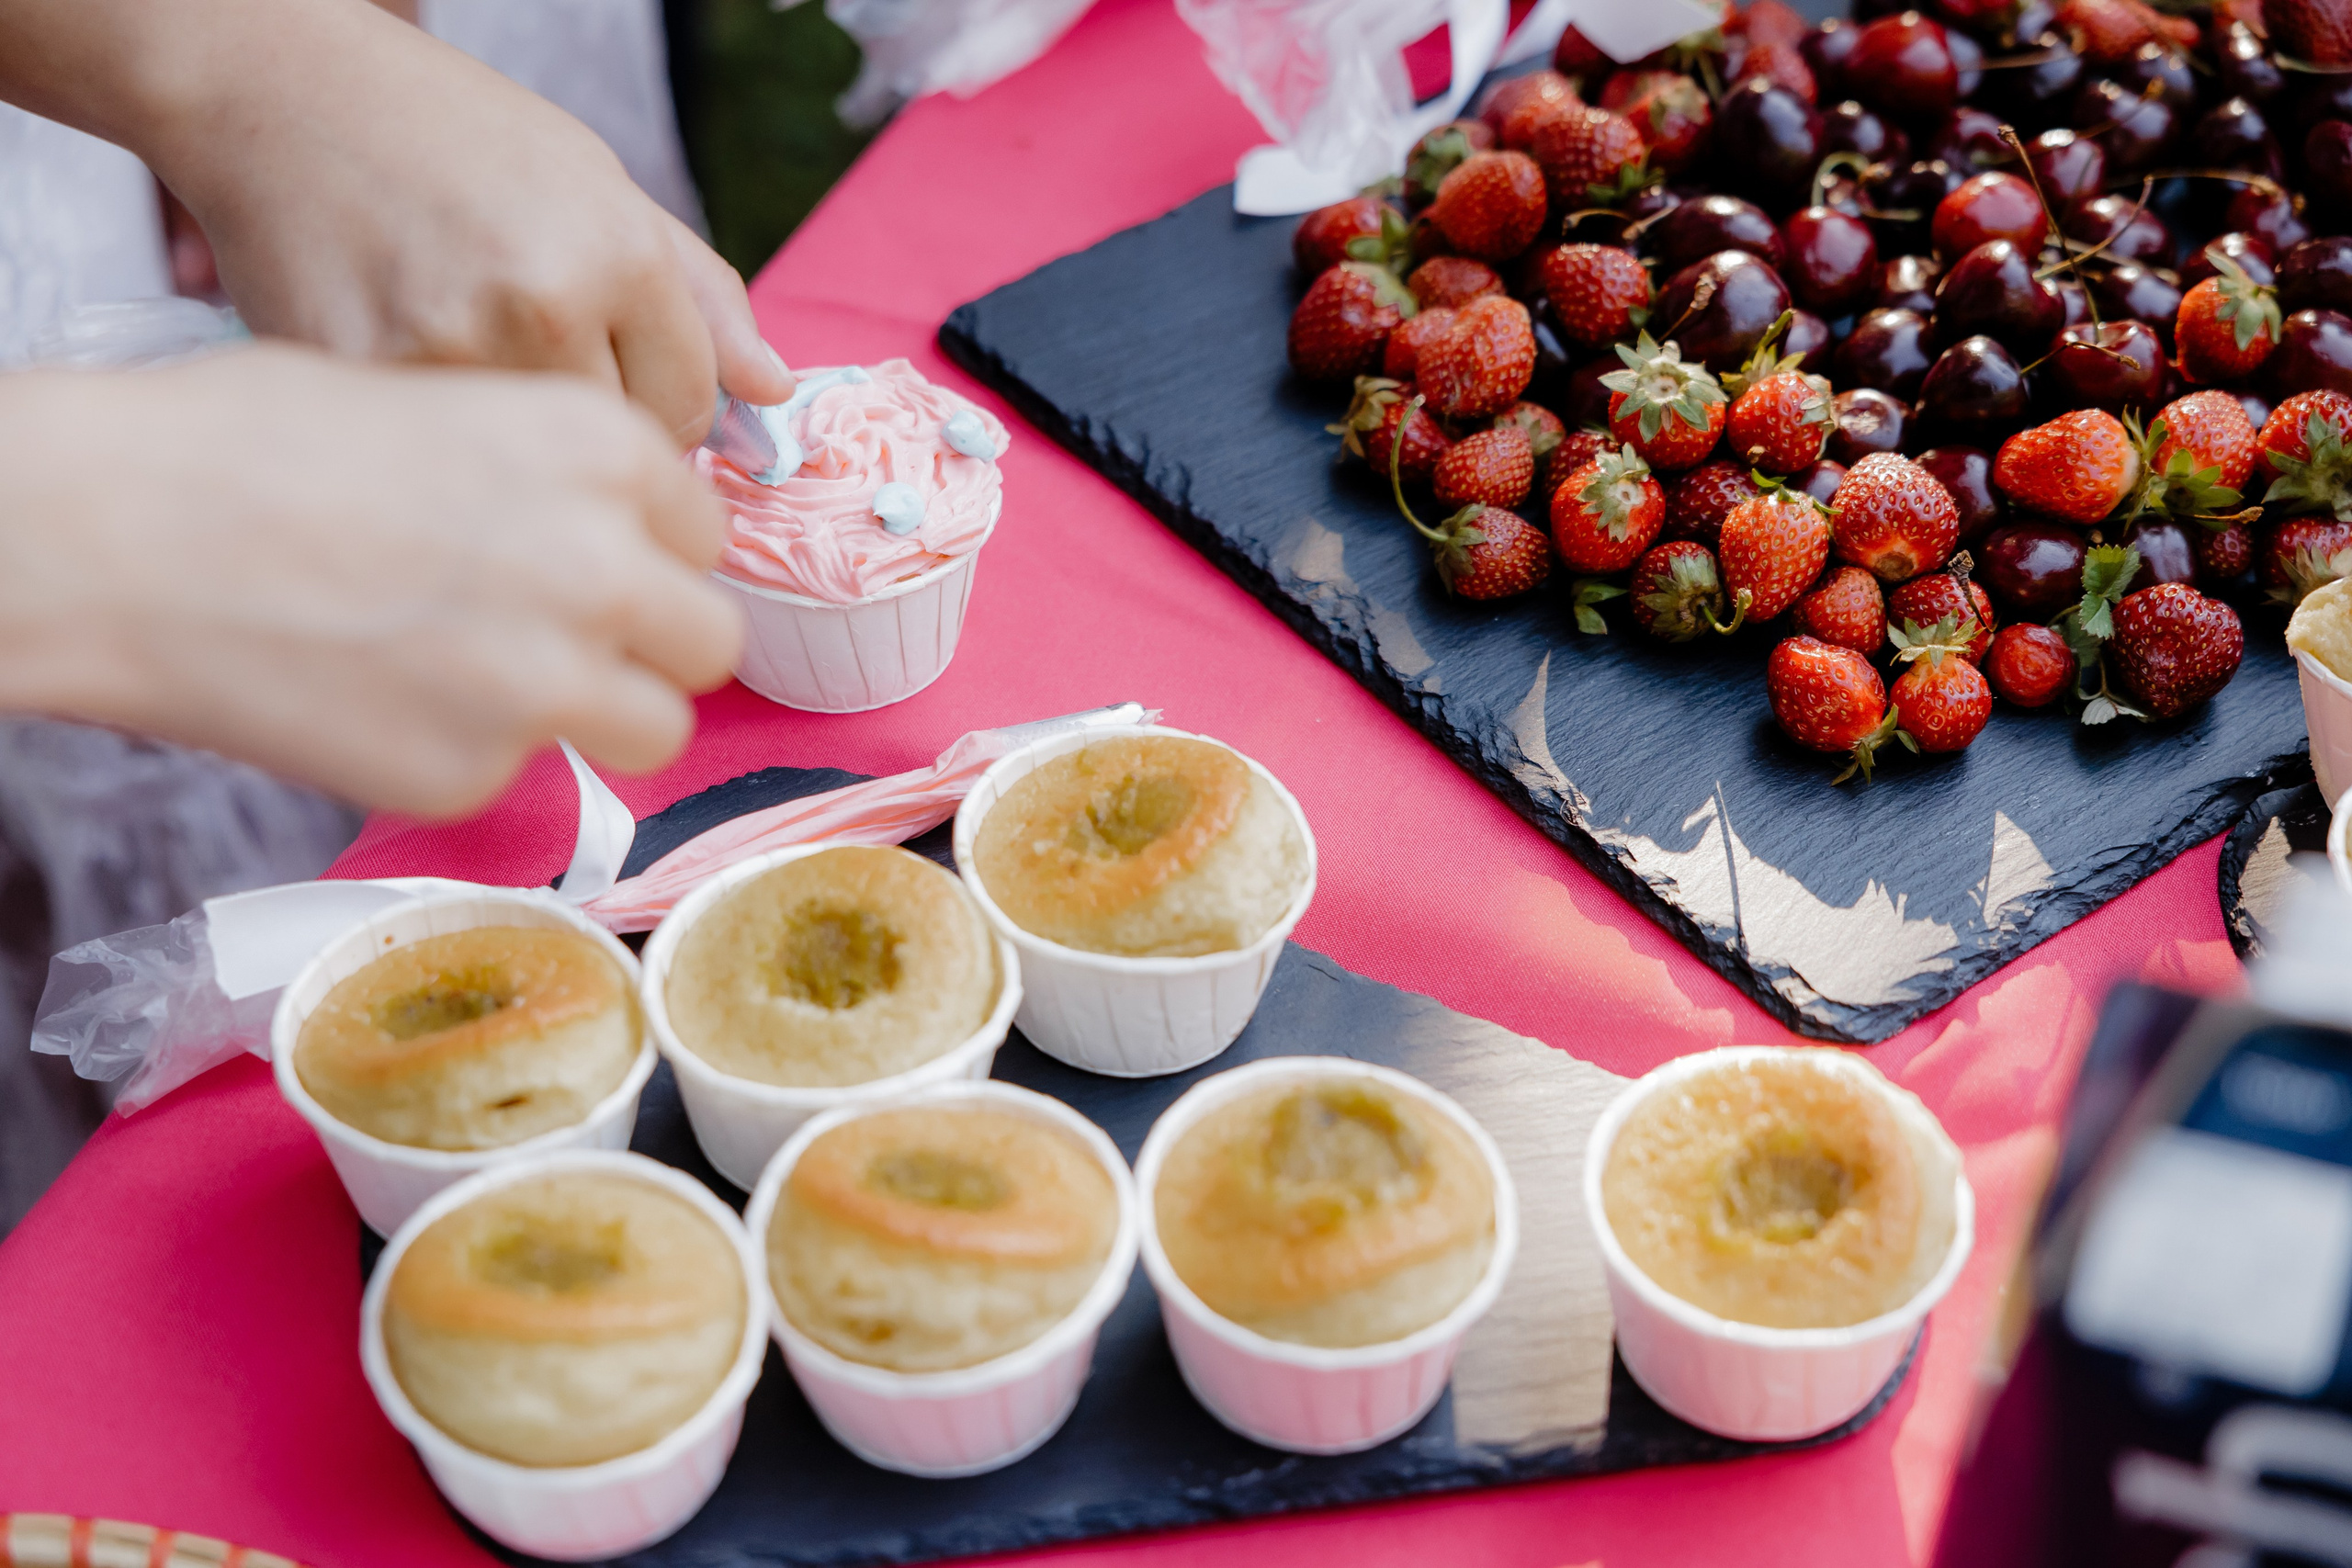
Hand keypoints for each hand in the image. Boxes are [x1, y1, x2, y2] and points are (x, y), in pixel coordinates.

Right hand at [0, 346, 743, 817]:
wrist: (111, 534)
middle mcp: (602, 567)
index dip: (651, 550)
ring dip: (602, 712)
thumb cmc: (241, 441)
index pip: (703, 530)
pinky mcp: (474, 775)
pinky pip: (524, 775)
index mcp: (598, 449)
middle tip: (577, 637)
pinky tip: (382, 698)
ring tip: (498, 680)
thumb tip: (602, 527)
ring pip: (656, 727)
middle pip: (709, 638)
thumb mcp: (435, 400)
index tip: (604, 559)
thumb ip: (548, 472)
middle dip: (652, 641)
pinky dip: (471, 749)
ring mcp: (546, 683)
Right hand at [60, 0, 792, 443]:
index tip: (617, 383)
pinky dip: (434, 443)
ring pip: (532, 471)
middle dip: (589, 426)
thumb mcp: (598, 184)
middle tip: (529, 366)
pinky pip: (441, 462)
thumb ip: (700, 292)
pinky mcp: (364, 384)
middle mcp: (544, 303)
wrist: (279, 95)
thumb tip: (775, 389)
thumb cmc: (449, 139)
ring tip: (468, 360)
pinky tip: (407, 381)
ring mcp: (449, 349)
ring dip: (514, 444)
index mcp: (618, 252)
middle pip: (617, 450)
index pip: (691, 408)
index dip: (661, 407)